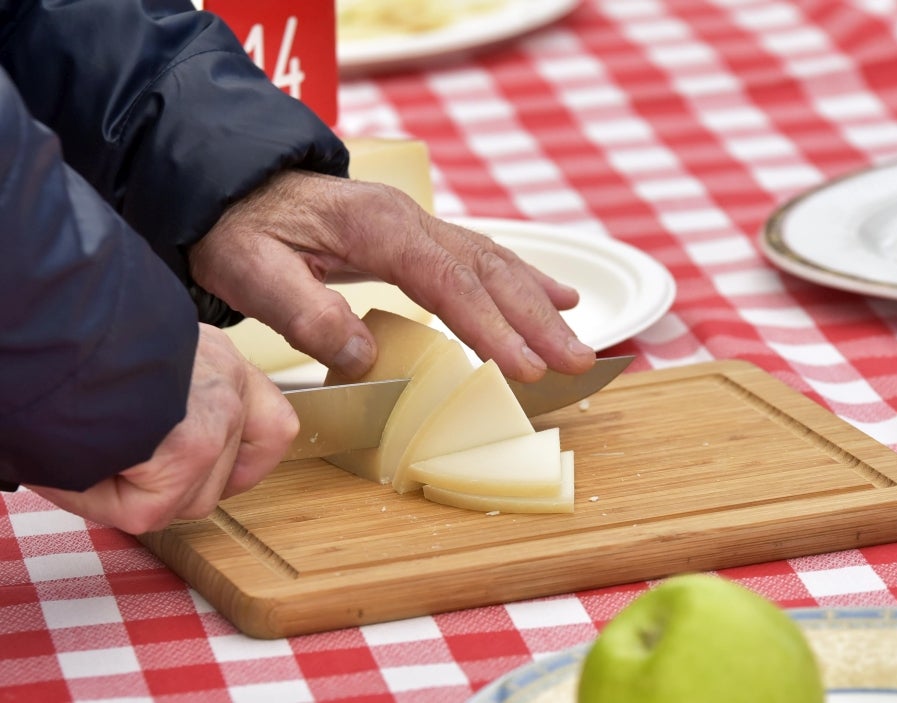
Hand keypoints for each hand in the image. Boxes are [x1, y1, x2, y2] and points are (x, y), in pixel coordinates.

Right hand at [25, 324, 297, 533]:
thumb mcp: (138, 365)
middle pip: (225, 476)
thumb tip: (159, 459)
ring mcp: (216, 418)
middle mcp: (228, 382)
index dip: (240, 465)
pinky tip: (78, 464)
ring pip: (189, 500)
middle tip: (117, 461)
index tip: (196, 472)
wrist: (37, 323)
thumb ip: (172, 406)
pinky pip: (148, 510)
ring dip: (133, 494)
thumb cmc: (65, 344)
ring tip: (89, 450)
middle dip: (172, 488)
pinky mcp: (186, 451)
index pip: (272, 427)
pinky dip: (102, 500)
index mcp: (217, 361)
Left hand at [188, 170, 596, 382]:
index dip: (489, 326)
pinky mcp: (416, 238)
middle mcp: (409, 221)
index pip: (447, 281)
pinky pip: (481, 257)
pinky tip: (555, 296)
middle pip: (487, 269)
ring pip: (494, 261)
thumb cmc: (240, 230)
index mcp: (376, 228)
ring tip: (576, 339)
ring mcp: (417, 225)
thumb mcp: (251, 273)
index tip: (523, 368)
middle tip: (574, 362)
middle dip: (535, 319)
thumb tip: (365, 357)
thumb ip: (306, 313)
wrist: (232, 187)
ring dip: (538, 303)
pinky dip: (523, 280)